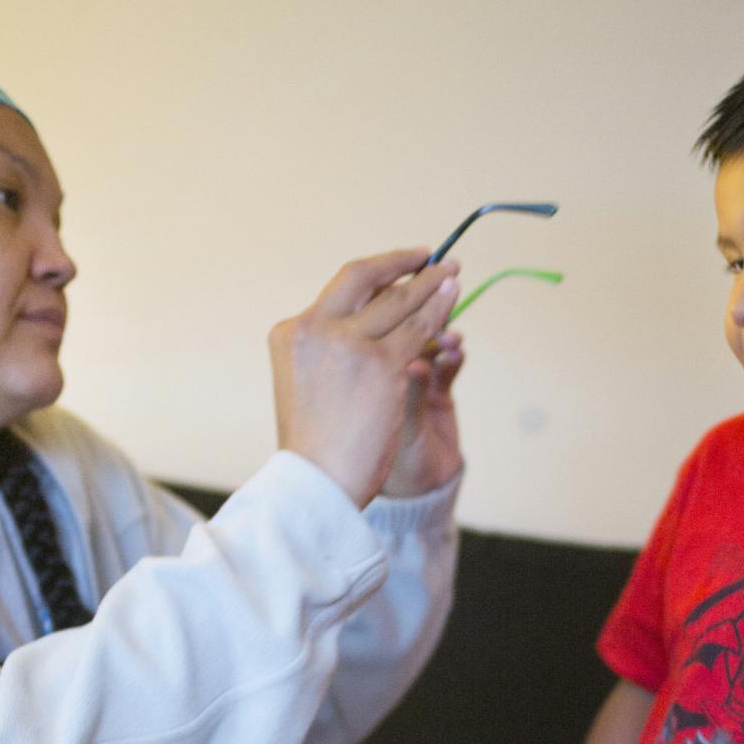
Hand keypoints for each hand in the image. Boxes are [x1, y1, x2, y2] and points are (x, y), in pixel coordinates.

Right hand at [269, 250, 460, 509]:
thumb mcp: (306, 389)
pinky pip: (420, 329)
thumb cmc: (313, 451)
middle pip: (366, 281)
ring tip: (451, 271)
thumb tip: (360, 332)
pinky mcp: (383, 364)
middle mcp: (317, 329)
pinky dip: (439, 310)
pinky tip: (452, 297)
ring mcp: (350, 344)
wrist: (315, 485)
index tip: (394, 268)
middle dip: (401, 264)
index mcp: (291, 334)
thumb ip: (327, 356)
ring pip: (400, 301)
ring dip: (430, 283)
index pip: (339, 292)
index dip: (373, 274)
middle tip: (430, 258)